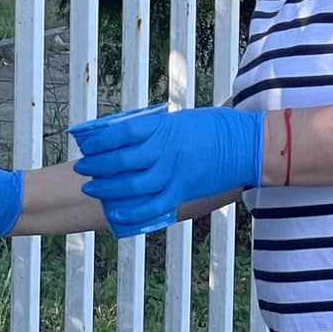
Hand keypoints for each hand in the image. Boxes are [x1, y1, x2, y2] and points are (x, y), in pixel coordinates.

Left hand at [72, 105, 263, 235]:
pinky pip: (150, 206)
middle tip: (83, 168)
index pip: (120, 133)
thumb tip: (133, 136)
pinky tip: (117, 211)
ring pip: (130, 185)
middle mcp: (165, 151)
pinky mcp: (182, 192)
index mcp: (165, 128)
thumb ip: (159, 129)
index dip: (98, 141)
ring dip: (107, 188)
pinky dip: (130, 211)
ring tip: (94, 187)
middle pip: (119, 161)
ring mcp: (173, 173)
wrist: (249, 146)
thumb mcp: (184, 120)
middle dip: (96, 166)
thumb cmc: (219, 127)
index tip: (86, 144)